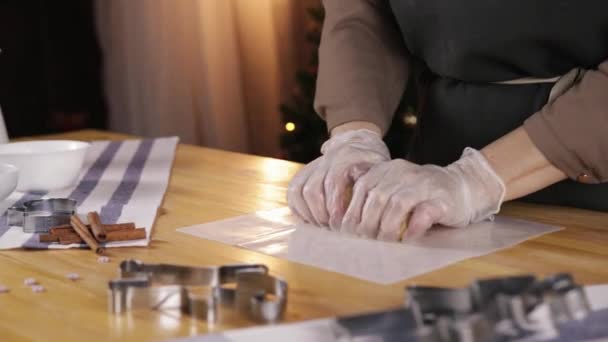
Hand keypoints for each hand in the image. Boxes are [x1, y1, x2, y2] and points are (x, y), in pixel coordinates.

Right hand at [287, 129, 389, 228]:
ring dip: (309, 213)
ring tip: (322, 225)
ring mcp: (311, 166)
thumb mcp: (378, 172)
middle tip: (332, 228)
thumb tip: (367, 215)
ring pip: (299, 191)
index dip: (334, 205)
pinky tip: (312, 219)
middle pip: (312, 190)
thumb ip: (372, 189)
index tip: (340, 222)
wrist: (358, 143)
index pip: (333, 182)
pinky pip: (293, 192)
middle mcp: (325, 160)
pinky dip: (299, 208)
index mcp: (346, 158)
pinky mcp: (302, 173)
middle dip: (321, 213)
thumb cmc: (373, 164)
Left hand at [341, 148, 505, 240]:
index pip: (362, 187)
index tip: (345, 231)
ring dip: (387, 227)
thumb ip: (371, 197)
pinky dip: (413, 228)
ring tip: (384, 242)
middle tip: (364, 241)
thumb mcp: (392, 189)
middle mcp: (403, 172)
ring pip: (397, 204)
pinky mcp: (442, 199)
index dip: (351, 211)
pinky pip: (423, 213)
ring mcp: (424, 184)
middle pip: (377, 197)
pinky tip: (407, 238)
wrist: (463, 187)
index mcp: (387, 169)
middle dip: (367, 223)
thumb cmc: (421, 195)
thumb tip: (343, 223)